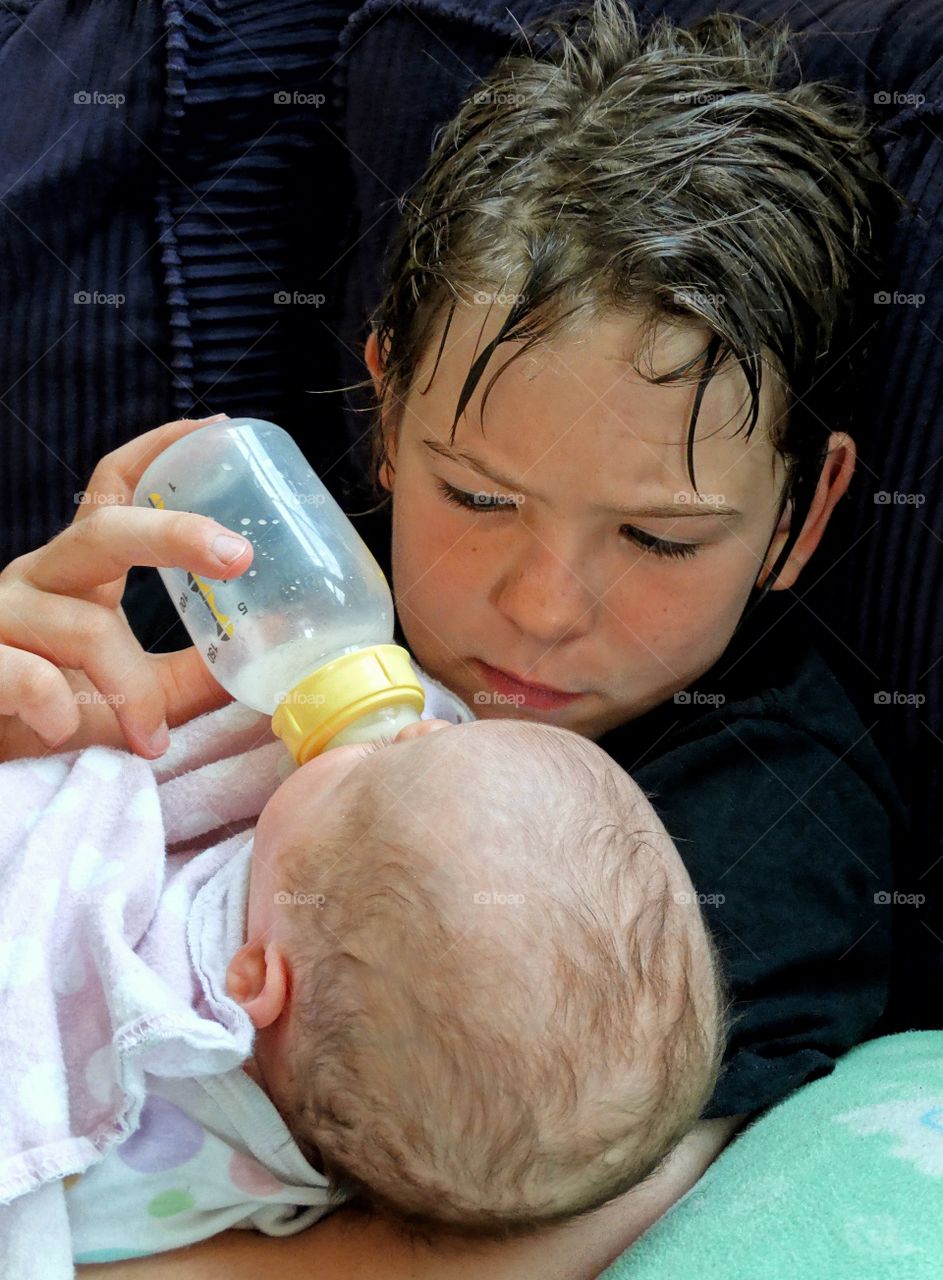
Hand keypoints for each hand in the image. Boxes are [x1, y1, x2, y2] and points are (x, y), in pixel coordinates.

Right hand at [0, 415, 253, 761]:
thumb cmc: (43, 713)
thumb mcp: (126, 693)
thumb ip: (184, 679)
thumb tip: (263, 662)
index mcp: (77, 575)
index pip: (114, 492)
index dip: (160, 452)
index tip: (217, 428)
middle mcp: (38, 580)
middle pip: (105, 533)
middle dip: (176, 535)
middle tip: (238, 555)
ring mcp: (1, 617)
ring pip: (82, 628)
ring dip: (130, 688)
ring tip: (148, 736)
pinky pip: (27, 676)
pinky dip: (58, 707)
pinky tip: (65, 731)